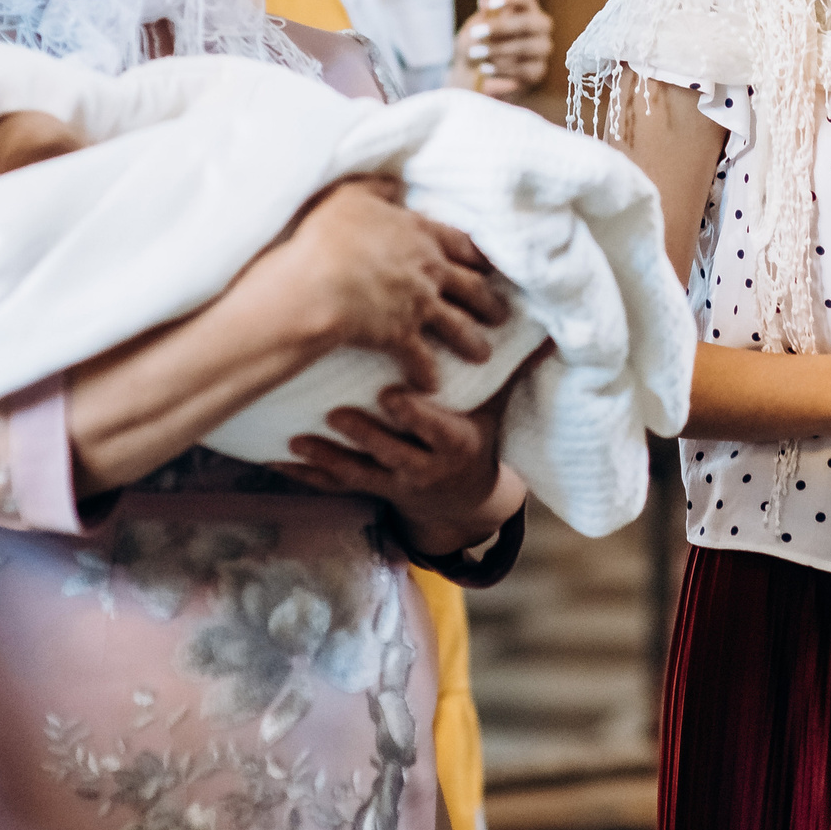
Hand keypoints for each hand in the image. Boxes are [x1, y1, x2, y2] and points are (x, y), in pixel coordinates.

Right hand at [267, 177, 508, 391]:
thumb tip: (397, 186)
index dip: (479, 255)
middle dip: (489, 302)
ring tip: (482, 354)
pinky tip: (431, 385)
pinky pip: (422, 359)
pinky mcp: (402, 336)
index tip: (492, 265)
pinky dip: (428, 374)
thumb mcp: (352, 195)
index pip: (462, 244)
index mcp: (421, 234)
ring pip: (459, 326)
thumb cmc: (331, 235)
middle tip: (501, 314)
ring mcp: (419, 305)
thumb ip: (378, 189)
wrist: (318, 281)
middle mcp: (429, 270)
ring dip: (472, 342)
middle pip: (471, 287)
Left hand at [278, 378, 529, 554]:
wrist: (464, 500)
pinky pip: (334, 487)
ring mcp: (393, 483)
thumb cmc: (479, 434)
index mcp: (457, 443)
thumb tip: (554, 329)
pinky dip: (305, 477)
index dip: (414, 416)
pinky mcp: (369, 489)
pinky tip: (276, 461)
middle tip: (335, 416)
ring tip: (296, 443)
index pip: (434, 430)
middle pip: (392, 453)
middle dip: (365, 436)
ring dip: (326, 460)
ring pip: (358, 474)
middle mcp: (424, 468)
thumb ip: (514, 367)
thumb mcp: (499, 405)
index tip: (391, 395)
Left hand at [453, 0, 553, 98]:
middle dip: (501, 27)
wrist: (478, 75)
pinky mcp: (538, 70)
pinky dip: (502, 68)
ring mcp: (542, 48)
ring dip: (497, 50)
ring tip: (476, 54)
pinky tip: (486, 68)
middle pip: (529, 22)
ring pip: (525, 47)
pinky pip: (524, 69)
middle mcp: (539, 25)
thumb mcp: (474, 29)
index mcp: (523, 8)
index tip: (490, 4)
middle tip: (476, 33)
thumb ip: (482, 16)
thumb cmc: (479, 44)